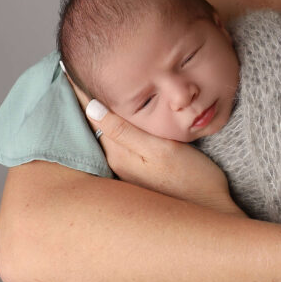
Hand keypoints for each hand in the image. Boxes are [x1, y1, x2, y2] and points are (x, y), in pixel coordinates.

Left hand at [70, 82, 243, 216]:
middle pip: (95, 125)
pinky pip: (117, 145)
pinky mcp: (138, 175)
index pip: (93, 115)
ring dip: (98, 114)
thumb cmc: (192, 180)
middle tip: (76, 72)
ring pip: (105, 135)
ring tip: (89, 89)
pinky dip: (112, 128)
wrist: (210, 214)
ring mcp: (127, 171)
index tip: (71, 67)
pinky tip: (115, 119)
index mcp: (119, 154)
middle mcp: (116, 163)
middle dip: (86, 101)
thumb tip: (92, 108)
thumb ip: (126, 131)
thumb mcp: (161, 150)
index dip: (82, 91)